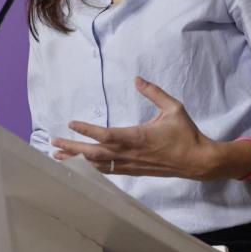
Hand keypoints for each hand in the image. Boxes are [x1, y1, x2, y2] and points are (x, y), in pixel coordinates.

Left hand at [52, 77, 220, 179]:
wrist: (197, 161)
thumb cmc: (186, 133)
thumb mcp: (173, 108)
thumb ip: (154, 92)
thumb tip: (137, 79)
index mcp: (137, 137)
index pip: (106, 135)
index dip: (86, 130)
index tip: (70, 123)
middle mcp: (130, 153)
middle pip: (94, 154)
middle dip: (72, 148)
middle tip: (53, 143)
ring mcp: (130, 165)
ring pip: (97, 165)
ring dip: (76, 160)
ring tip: (57, 155)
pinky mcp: (133, 172)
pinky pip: (107, 171)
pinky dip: (89, 168)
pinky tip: (78, 165)